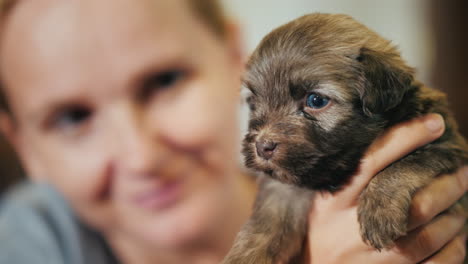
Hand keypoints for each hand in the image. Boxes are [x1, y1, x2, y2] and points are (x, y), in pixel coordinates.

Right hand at [305, 114, 466, 263]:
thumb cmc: (317, 230)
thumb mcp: (320, 200)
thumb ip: (344, 178)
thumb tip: (384, 145)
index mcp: (334, 202)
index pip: (373, 161)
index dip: (406, 138)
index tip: (435, 123)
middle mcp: (354, 229)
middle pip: (414, 204)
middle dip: (448, 184)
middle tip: (463, 168)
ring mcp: (372, 258)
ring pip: (429, 236)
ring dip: (455, 216)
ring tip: (463, 200)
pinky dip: (454, 249)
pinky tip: (458, 236)